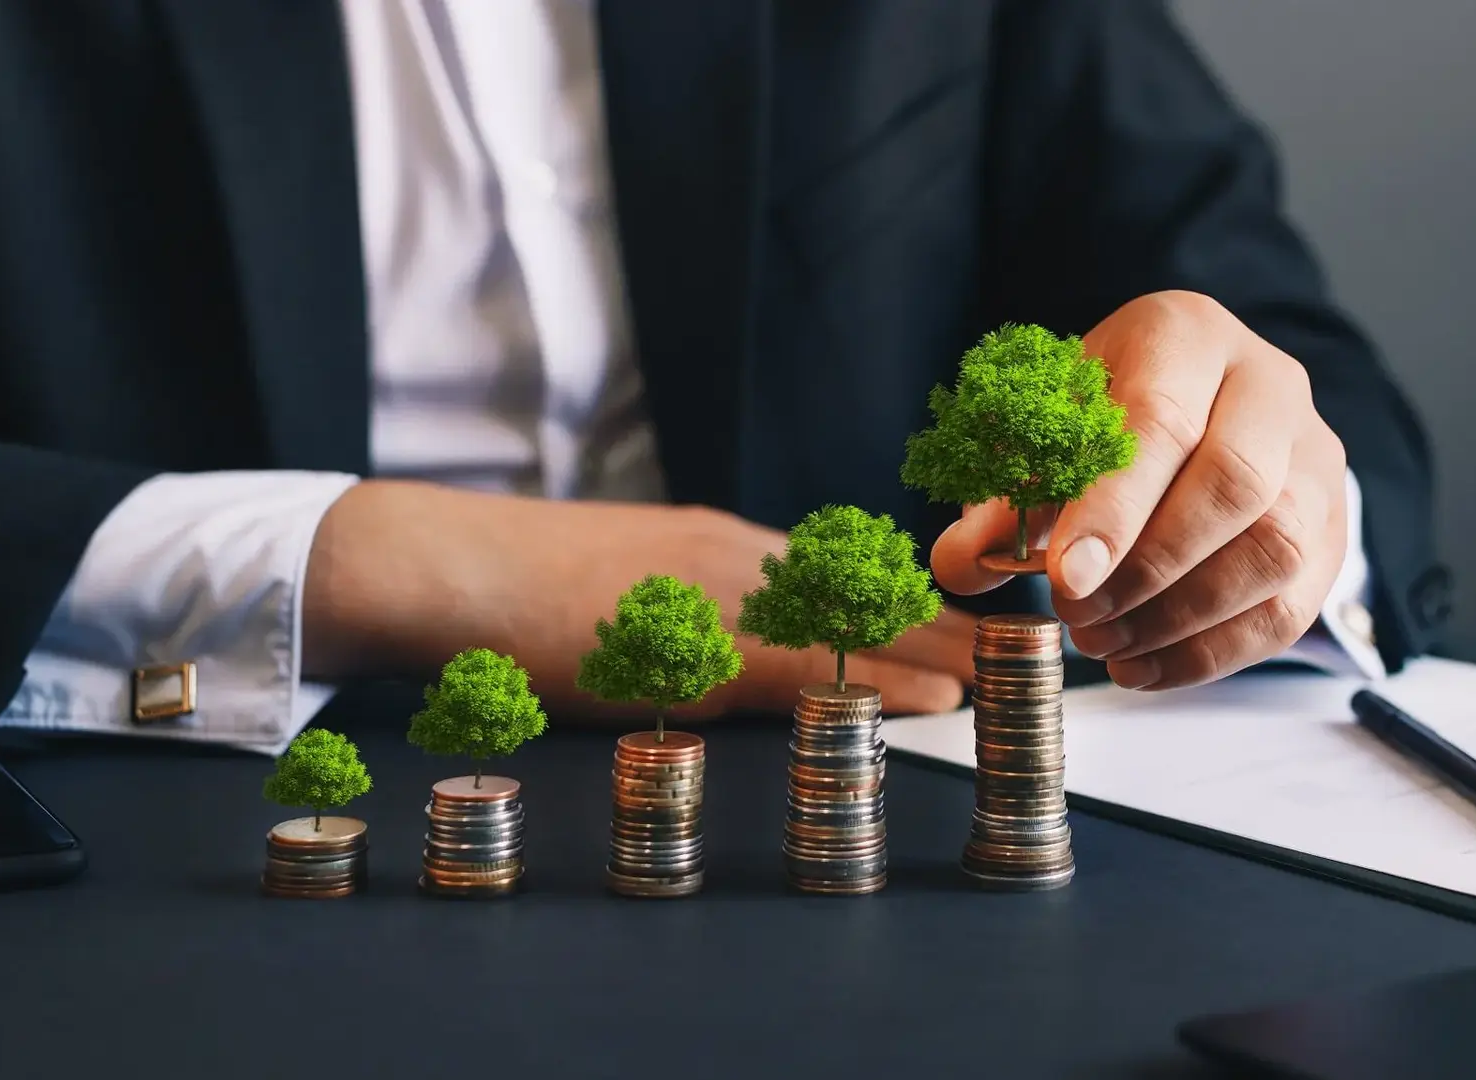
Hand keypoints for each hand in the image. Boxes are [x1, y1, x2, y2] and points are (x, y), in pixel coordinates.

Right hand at [302, 483, 975, 716]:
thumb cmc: (519, 587)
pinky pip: (806, 666)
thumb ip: (688, 617)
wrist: (444, 564)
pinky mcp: (690, 641)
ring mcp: (715, 595)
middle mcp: (734, 559)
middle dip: (950, 622)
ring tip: (1015, 674)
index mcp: (720, 550)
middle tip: (1030, 647)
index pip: (842, 577)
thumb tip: (738, 658)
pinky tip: (938, 701)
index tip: (980, 622)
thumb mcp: (623, 596)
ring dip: (940, 651)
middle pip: (868, 592)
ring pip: (854, 624)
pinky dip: (881, 684)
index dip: (916, 604)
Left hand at [930, 291, 1347, 689]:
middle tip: (1079, 614)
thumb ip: (999, 496)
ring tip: (1105, 643)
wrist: (1195, 407)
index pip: (1162, 421)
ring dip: (1181, 617)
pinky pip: (1290, 605)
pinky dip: (1212, 652)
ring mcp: (1314, 457)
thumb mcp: (1043, 432)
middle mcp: (1268, 384)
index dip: (1113, 509)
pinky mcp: (1332, 528)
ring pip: (1276, 548)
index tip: (1064, 577)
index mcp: (1185, 335)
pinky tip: (1145, 667)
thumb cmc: (1106, 417)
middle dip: (1149, 567)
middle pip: (1236, 483)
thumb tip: (962, 563)